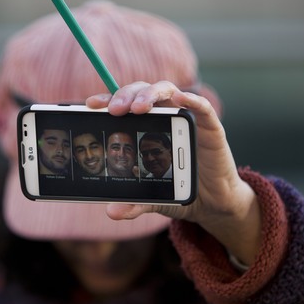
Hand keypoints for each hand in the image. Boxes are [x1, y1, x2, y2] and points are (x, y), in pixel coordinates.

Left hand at [86, 81, 260, 264]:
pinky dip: (192, 99)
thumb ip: (133, 203)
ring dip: (150, 95)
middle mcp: (165, 117)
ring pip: (167, 91)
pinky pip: (202, 107)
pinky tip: (180, 99)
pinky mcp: (210, 127)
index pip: (124, 105)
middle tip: (114, 110)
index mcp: (146, 127)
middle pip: (142, 92)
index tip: (91, 104)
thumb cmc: (180, 191)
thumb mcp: (152, 198)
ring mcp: (187, 119)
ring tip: (138, 107)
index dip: (108, 100)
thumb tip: (112, 212)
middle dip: (126, 96)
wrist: (213, 203)